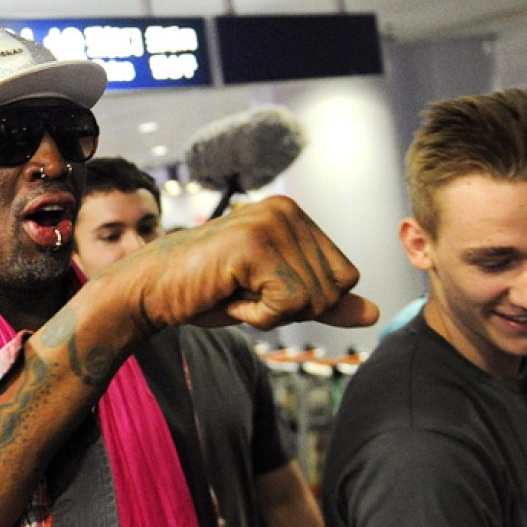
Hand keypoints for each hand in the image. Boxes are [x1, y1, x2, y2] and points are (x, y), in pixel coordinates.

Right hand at [100, 195, 378, 334]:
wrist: (152, 290)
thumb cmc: (208, 291)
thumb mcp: (274, 298)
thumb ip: (323, 301)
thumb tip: (373, 314)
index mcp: (295, 215)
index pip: (344, 276)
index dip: (306, 300)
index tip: (260, 289)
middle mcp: (287, 211)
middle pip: (334, 289)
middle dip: (291, 308)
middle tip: (244, 292)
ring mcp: (271, 224)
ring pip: (313, 299)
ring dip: (271, 313)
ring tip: (233, 291)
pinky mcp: (254, 245)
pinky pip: (287, 305)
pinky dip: (257, 316)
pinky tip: (228, 295)